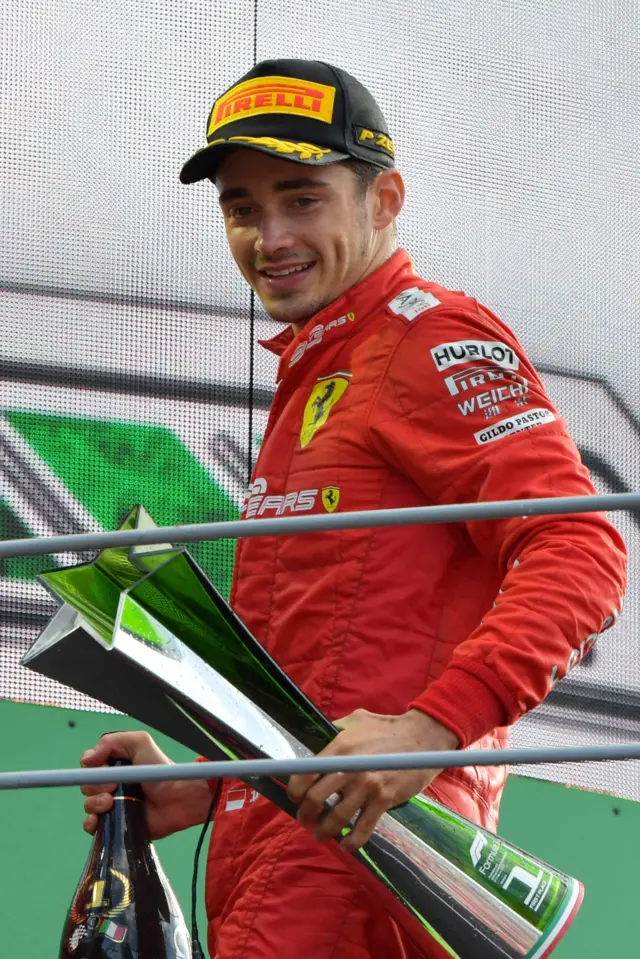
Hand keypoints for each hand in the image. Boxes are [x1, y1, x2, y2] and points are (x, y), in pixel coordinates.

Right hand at [80, 731, 212, 839]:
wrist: (178, 799)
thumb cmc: (162, 771)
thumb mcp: (140, 743)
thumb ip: (112, 742)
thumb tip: (86, 759)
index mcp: (115, 765)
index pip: (89, 766)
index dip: (92, 769)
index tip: (105, 771)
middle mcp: (113, 784)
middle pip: (87, 786)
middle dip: (94, 787)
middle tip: (114, 789)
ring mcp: (114, 804)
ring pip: (88, 805)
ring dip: (94, 804)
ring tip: (111, 803)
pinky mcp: (116, 824)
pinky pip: (93, 826)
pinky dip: (91, 823)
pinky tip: (100, 820)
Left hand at [287, 708, 458, 852]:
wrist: (423, 737)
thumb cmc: (388, 727)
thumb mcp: (356, 720)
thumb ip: (336, 730)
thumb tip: (317, 742)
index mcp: (339, 747)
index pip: (305, 773)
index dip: (295, 789)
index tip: (295, 797)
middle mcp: (349, 768)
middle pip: (316, 799)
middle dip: (306, 814)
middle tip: (305, 819)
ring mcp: (367, 786)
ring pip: (337, 818)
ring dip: (324, 830)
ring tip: (320, 834)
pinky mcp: (384, 800)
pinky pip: (363, 828)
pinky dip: (352, 841)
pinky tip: (346, 845)